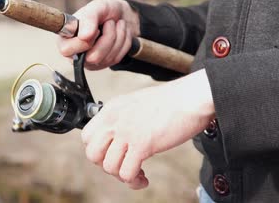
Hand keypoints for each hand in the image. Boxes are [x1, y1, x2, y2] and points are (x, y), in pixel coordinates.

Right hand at [57, 0, 140, 69]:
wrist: (122, 14)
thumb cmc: (104, 11)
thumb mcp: (97, 7)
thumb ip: (89, 18)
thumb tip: (83, 37)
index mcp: (66, 38)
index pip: (67, 50)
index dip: (84, 41)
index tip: (96, 29)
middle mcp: (75, 53)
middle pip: (93, 57)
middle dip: (108, 37)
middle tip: (109, 22)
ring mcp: (90, 61)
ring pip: (108, 58)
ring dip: (118, 36)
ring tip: (116, 24)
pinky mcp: (104, 64)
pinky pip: (117, 58)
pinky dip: (123, 42)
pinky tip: (120, 33)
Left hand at [81, 69, 214, 188]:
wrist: (191, 97)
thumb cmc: (171, 101)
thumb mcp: (136, 103)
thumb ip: (122, 118)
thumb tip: (117, 137)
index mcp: (112, 109)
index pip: (87, 136)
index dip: (97, 150)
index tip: (112, 154)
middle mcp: (115, 120)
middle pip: (92, 154)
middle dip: (106, 165)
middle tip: (122, 165)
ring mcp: (127, 132)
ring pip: (109, 167)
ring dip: (122, 176)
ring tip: (137, 174)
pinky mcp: (143, 144)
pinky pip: (127, 173)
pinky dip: (134, 181)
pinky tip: (144, 178)